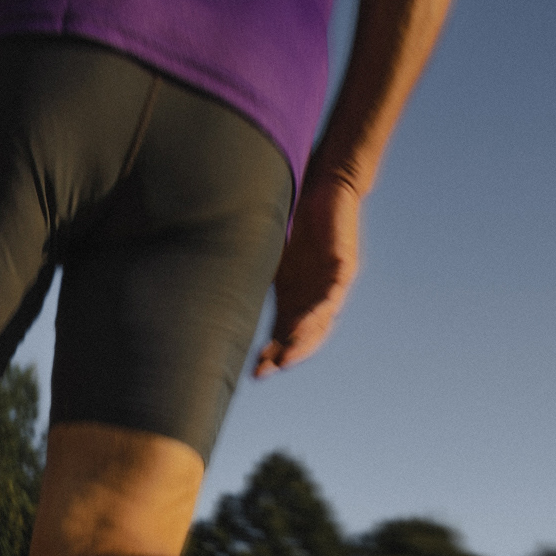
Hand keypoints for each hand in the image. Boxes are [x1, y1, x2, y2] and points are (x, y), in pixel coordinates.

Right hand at [252, 172, 360, 376]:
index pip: (283, 331)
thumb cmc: (295, 213)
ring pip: (319, 322)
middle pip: (301, 335)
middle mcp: (313, 294)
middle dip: (284, 355)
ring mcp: (330, 284)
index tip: (252, 370)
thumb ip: (252, 269)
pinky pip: (331, 298)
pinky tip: (301, 328)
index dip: (270, 351)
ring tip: (284, 359)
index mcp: (295, 294)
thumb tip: (213, 284)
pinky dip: (316, 315)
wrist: (327, 184)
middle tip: (264, 371)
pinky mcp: (343, 268)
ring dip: (301, 342)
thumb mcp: (269, 249)